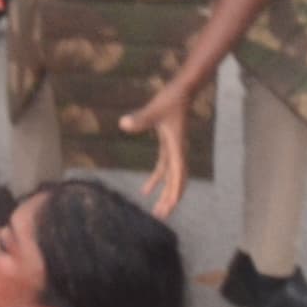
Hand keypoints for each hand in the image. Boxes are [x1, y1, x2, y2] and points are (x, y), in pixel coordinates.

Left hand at [118, 83, 193, 217]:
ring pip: (170, 177)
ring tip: (156, 210)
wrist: (182, 89)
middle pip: (176, 181)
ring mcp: (173, 149)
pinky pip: (163, 168)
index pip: (177, 175)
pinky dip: (156, 180)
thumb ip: (140, 119)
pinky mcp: (168, 144)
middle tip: (161, 216)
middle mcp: (177, 151)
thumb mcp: (153, 109)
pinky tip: (145, 189)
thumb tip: (123, 124)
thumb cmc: (170, 99)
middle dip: (170, 199)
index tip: (170, 207)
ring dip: (164, 193)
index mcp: (176, 147)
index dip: (174, 192)